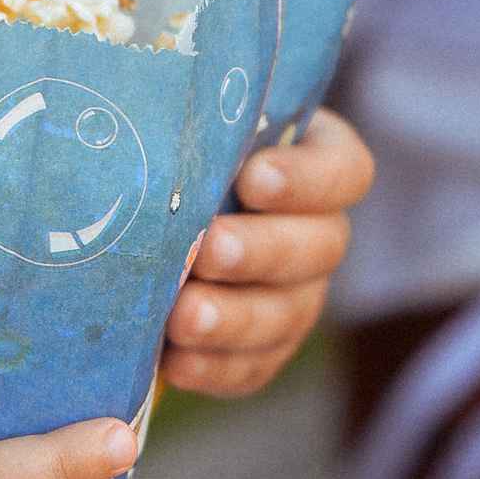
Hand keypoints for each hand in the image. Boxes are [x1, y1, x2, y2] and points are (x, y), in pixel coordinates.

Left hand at [160, 105, 373, 399]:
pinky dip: (215, 367)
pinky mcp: (259, 349)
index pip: (344, 171)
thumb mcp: (181, 122)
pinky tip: (175, 362)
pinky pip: (252, 366)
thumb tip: (150, 111)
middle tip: (208, 248)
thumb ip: (185, 117)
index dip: (307, 179)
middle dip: (262, 250)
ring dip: (236, 317)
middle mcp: (315, 232)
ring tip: (184, 315)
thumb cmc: (164, 147)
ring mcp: (294, 296)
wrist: (135, 211)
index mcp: (312, 164)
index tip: (253, 179)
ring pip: (287, 313)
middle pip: (320, 247)